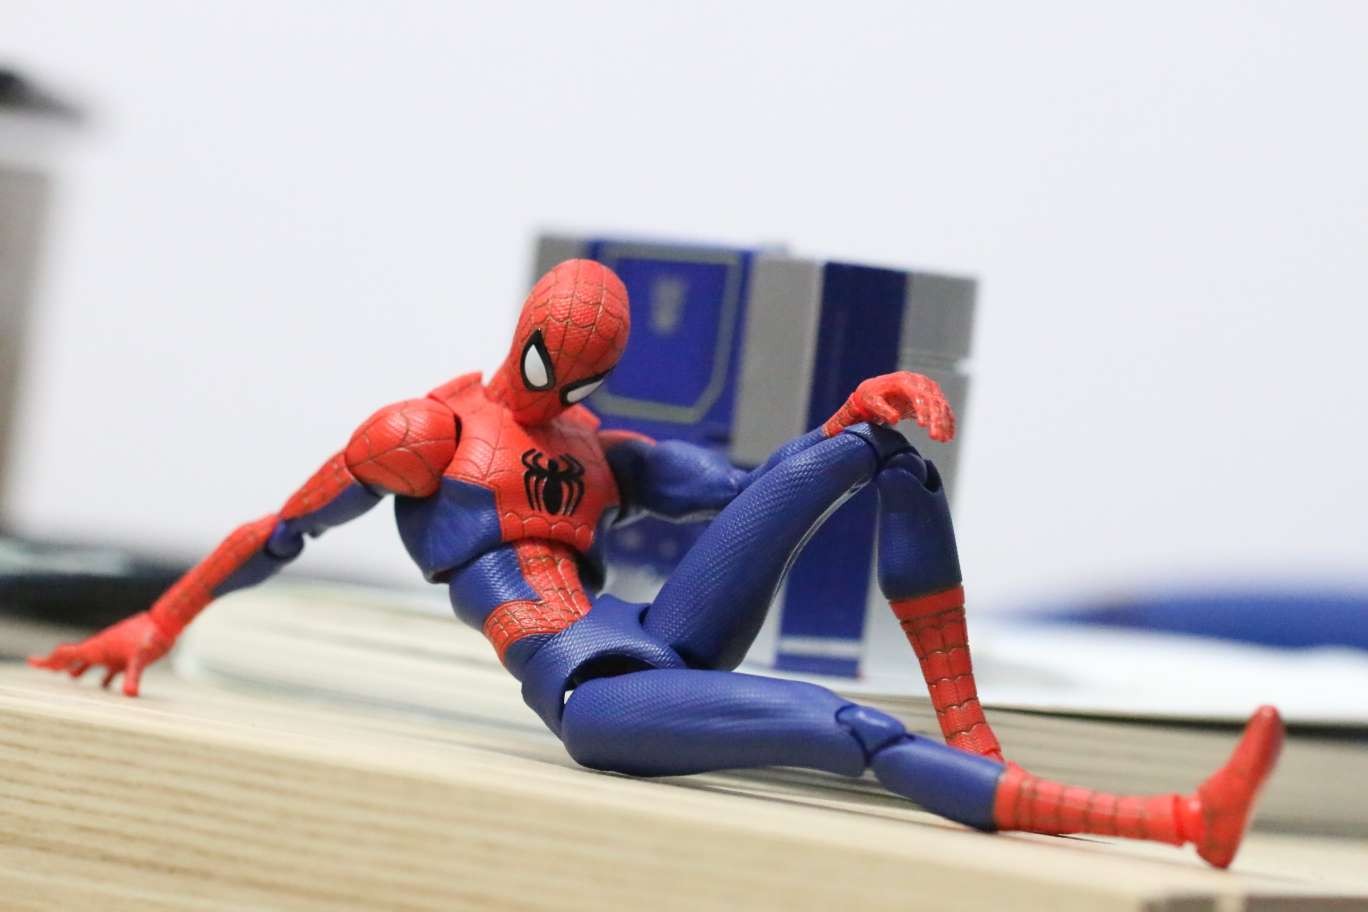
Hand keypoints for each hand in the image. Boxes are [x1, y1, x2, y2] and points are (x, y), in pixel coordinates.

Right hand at [28, 611, 173, 696]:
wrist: (166, 622)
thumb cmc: (152, 637)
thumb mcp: (141, 658)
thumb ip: (133, 676)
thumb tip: (130, 695)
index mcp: (98, 648)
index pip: (67, 653)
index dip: (49, 659)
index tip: (31, 662)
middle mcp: (102, 648)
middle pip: (74, 657)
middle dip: (57, 663)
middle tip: (40, 667)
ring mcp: (114, 651)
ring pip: (91, 661)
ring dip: (80, 668)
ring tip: (70, 677)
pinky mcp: (127, 656)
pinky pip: (109, 668)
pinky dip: (103, 677)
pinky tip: (104, 688)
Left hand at [824, 372, 955, 441]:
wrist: (875, 391)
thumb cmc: (870, 397)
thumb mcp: (870, 402)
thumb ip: (881, 409)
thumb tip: (894, 419)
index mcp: (904, 380)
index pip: (918, 394)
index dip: (922, 409)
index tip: (922, 425)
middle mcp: (919, 382)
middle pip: (933, 400)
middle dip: (936, 419)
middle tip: (935, 437)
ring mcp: (928, 389)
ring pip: (941, 405)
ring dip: (943, 423)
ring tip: (942, 440)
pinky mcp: (932, 397)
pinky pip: (944, 410)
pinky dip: (947, 422)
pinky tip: (948, 437)